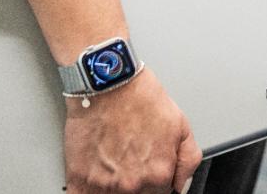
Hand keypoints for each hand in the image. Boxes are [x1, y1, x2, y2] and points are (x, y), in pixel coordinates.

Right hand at [62, 68, 199, 193]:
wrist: (108, 83)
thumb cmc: (140, 98)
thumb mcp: (181, 124)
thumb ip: (188, 160)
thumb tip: (181, 185)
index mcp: (159, 174)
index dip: (156, 181)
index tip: (149, 172)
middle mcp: (132, 185)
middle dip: (136, 184)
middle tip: (129, 162)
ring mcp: (104, 185)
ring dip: (113, 188)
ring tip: (113, 165)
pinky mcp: (79, 180)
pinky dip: (90, 192)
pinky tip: (95, 179)